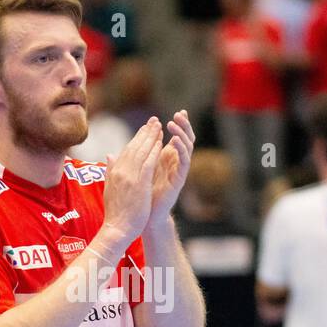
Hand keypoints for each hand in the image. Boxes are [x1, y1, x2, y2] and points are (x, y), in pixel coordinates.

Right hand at [100, 117, 162, 248]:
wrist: (117, 229)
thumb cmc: (115, 213)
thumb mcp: (109, 189)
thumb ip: (110, 170)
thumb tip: (109, 155)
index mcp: (114, 172)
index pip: (126, 150)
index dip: (136, 138)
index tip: (145, 129)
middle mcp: (120, 171)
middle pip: (134, 147)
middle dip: (145, 132)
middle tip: (154, 120)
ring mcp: (129, 177)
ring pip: (141, 151)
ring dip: (151, 137)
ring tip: (159, 126)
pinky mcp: (139, 184)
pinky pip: (148, 163)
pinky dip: (154, 151)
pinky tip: (161, 143)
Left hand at [149, 110, 194, 224]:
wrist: (146, 214)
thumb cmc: (144, 191)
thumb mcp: (143, 166)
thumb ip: (145, 152)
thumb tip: (140, 137)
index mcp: (168, 157)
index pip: (177, 136)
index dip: (179, 125)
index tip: (179, 111)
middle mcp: (176, 162)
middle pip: (185, 139)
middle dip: (184, 125)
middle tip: (179, 114)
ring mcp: (179, 170)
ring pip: (187, 147)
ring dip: (182, 134)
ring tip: (174, 123)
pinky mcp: (180, 179)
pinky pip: (184, 162)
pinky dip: (181, 150)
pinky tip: (176, 140)